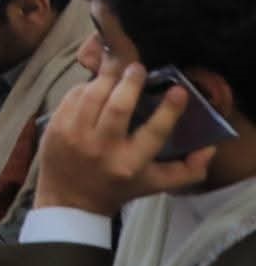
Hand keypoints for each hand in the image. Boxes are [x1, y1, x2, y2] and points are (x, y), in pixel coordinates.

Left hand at [34, 57, 215, 216]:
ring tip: (118, 66)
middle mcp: (102, 149)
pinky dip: (85, 86)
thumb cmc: (117, 188)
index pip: (154, 132)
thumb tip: (209, 148)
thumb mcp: (154, 185)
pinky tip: (96, 82)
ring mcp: (75, 136)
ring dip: (106, 77)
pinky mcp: (56, 126)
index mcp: (130, 164)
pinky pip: (72, 97)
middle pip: (118, 108)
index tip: (178, 90)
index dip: (168, 110)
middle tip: (138, 67)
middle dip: (130, 83)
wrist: (69, 200)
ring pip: (92, 96)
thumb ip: (186, 171)